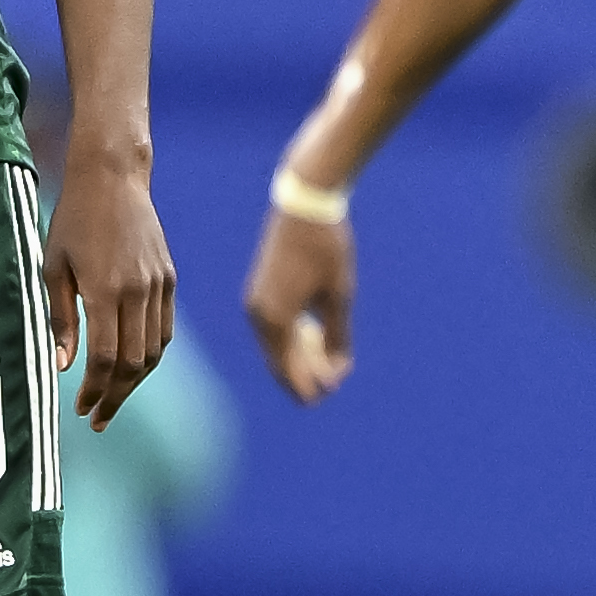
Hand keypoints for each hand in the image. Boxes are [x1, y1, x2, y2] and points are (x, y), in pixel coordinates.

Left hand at [45, 158, 172, 430]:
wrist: (113, 178)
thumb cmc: (72, 220)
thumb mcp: (53, 267)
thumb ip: (60, 318)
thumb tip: (64, 367)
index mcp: (105, 290)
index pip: (105, 358)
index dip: (95, 390)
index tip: (82, 410)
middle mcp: (137, 291)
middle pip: (133, 363)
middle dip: (115, 396)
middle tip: (98, 418)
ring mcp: (158, 286)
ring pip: (153, 351)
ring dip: (134, 381)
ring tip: (112, 398)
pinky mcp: (169, 279)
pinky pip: (164, 330)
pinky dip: (150, 355)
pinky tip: (132, 367)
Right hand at [244, 206, 354, 401]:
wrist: (304, 204)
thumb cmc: (326, 249)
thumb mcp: (340, 296)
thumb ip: (337, 336)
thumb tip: (337, 370)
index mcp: (276, 319)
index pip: (288, 369)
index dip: (308, 386)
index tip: (332, 391)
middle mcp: (258, 314)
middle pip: (278, 360)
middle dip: (302, 375)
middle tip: (329, 385)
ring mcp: (255, 301)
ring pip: (274, 344)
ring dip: (297, 356)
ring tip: (324, 361)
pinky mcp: (259, 289)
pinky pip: (272, 326)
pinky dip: (290, 338)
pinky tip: (312, 334)